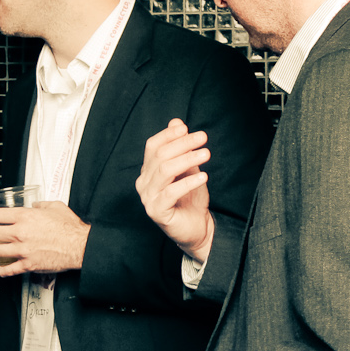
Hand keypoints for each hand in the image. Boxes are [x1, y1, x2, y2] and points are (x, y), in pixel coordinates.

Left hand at [0, 201, 89, 276]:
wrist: (80, 245)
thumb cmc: (70, 227)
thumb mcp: (54, 206)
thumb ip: (40, 205)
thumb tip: (34, 206)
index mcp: (24, 217)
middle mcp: (20, 233)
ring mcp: (22, 250)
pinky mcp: (28, 264)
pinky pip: (9, 270)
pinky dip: (0, 271)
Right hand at [136, 118, 214, 262]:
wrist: (197, 228)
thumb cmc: (191, 198)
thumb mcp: (188, 169)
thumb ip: (181, 149)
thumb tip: (177, 122)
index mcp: (148, 171)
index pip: (152, 147)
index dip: (168, 135)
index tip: (186, 128)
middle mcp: (144, 183)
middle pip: (160, 156)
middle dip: (183, 144)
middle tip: (203, 138)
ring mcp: (148, 198)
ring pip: (165, 171)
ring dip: (187, 159)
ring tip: (206, 154)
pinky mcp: (156, 212)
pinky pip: (171, 192)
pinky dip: (188, 182)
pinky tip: (203, 176)